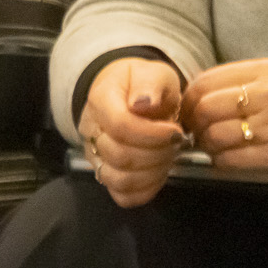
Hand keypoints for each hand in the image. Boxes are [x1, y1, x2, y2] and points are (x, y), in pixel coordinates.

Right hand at [77, 57, 186, 207]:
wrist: (130, 94)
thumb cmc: (143, 84)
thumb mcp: (153, 72)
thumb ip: (150, 83)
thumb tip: (144, 103)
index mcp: (100, 100)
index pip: (119, 126)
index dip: (152, 135)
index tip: (176, 131)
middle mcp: (91, 130)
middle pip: (119, 155)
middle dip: (157, 153)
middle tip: (176, 142)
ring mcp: (95, 155)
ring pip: (118, 180)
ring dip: (153, 173)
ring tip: (168, 156)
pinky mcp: (106, 174)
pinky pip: (122, 195)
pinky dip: (146, 190)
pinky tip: (159, 172)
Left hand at [182, 59, 267, 174]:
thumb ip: (239, 80)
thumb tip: (198, 94)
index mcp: (262, 72)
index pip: (206, 82)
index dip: (188, 98)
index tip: (187, 108)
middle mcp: (265, 95)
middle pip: (205, 109)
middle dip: (193, 123)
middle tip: (196, 130)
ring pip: (215, 136)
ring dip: (206, 144)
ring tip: (212, 144)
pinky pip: (231, 160)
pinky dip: (220, 161)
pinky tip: (226, 157)